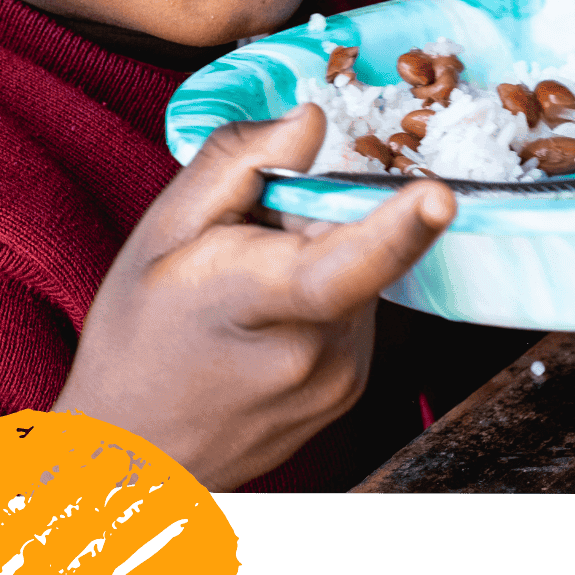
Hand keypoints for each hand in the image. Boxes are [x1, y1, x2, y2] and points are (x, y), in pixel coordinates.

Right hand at [54, 105, 453, 491]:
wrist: (134, 455)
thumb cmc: (137, 339)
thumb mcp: (162, 231)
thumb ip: (238, 162)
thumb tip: (311, 119)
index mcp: (253, 305)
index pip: (336, 270)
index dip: (395, 229)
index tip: (440, 196)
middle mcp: (314, 352)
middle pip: (349, 240)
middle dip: (306, 219)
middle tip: (242, 244)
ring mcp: (341, 377)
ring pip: (355, 272)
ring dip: (314, 257)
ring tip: (246, 295)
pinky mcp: (353, 389)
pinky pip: (353, 308)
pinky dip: (320, 296)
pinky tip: (265, 324)